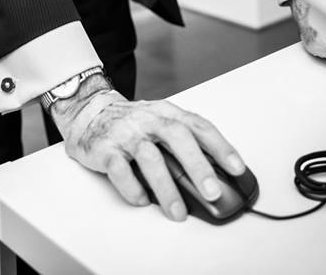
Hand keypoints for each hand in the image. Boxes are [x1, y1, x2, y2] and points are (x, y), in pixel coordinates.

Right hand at [51, 83, 244, 221]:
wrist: (88, 112)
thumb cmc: (132, 123)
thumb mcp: (159, 122)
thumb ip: (183, 143)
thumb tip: (214, 176)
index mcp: (166, 113)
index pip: (198, 125)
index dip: (220, 146)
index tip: (237, 167)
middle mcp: (148, 119)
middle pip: (177, 136)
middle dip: (197, 165)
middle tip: (212, 191)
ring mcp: (126, 133)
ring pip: (149, 157)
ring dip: (166, 187)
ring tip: (178, 212)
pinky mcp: (105, 149)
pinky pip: (119, 170)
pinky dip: (133, 188)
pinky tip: (142, 200)